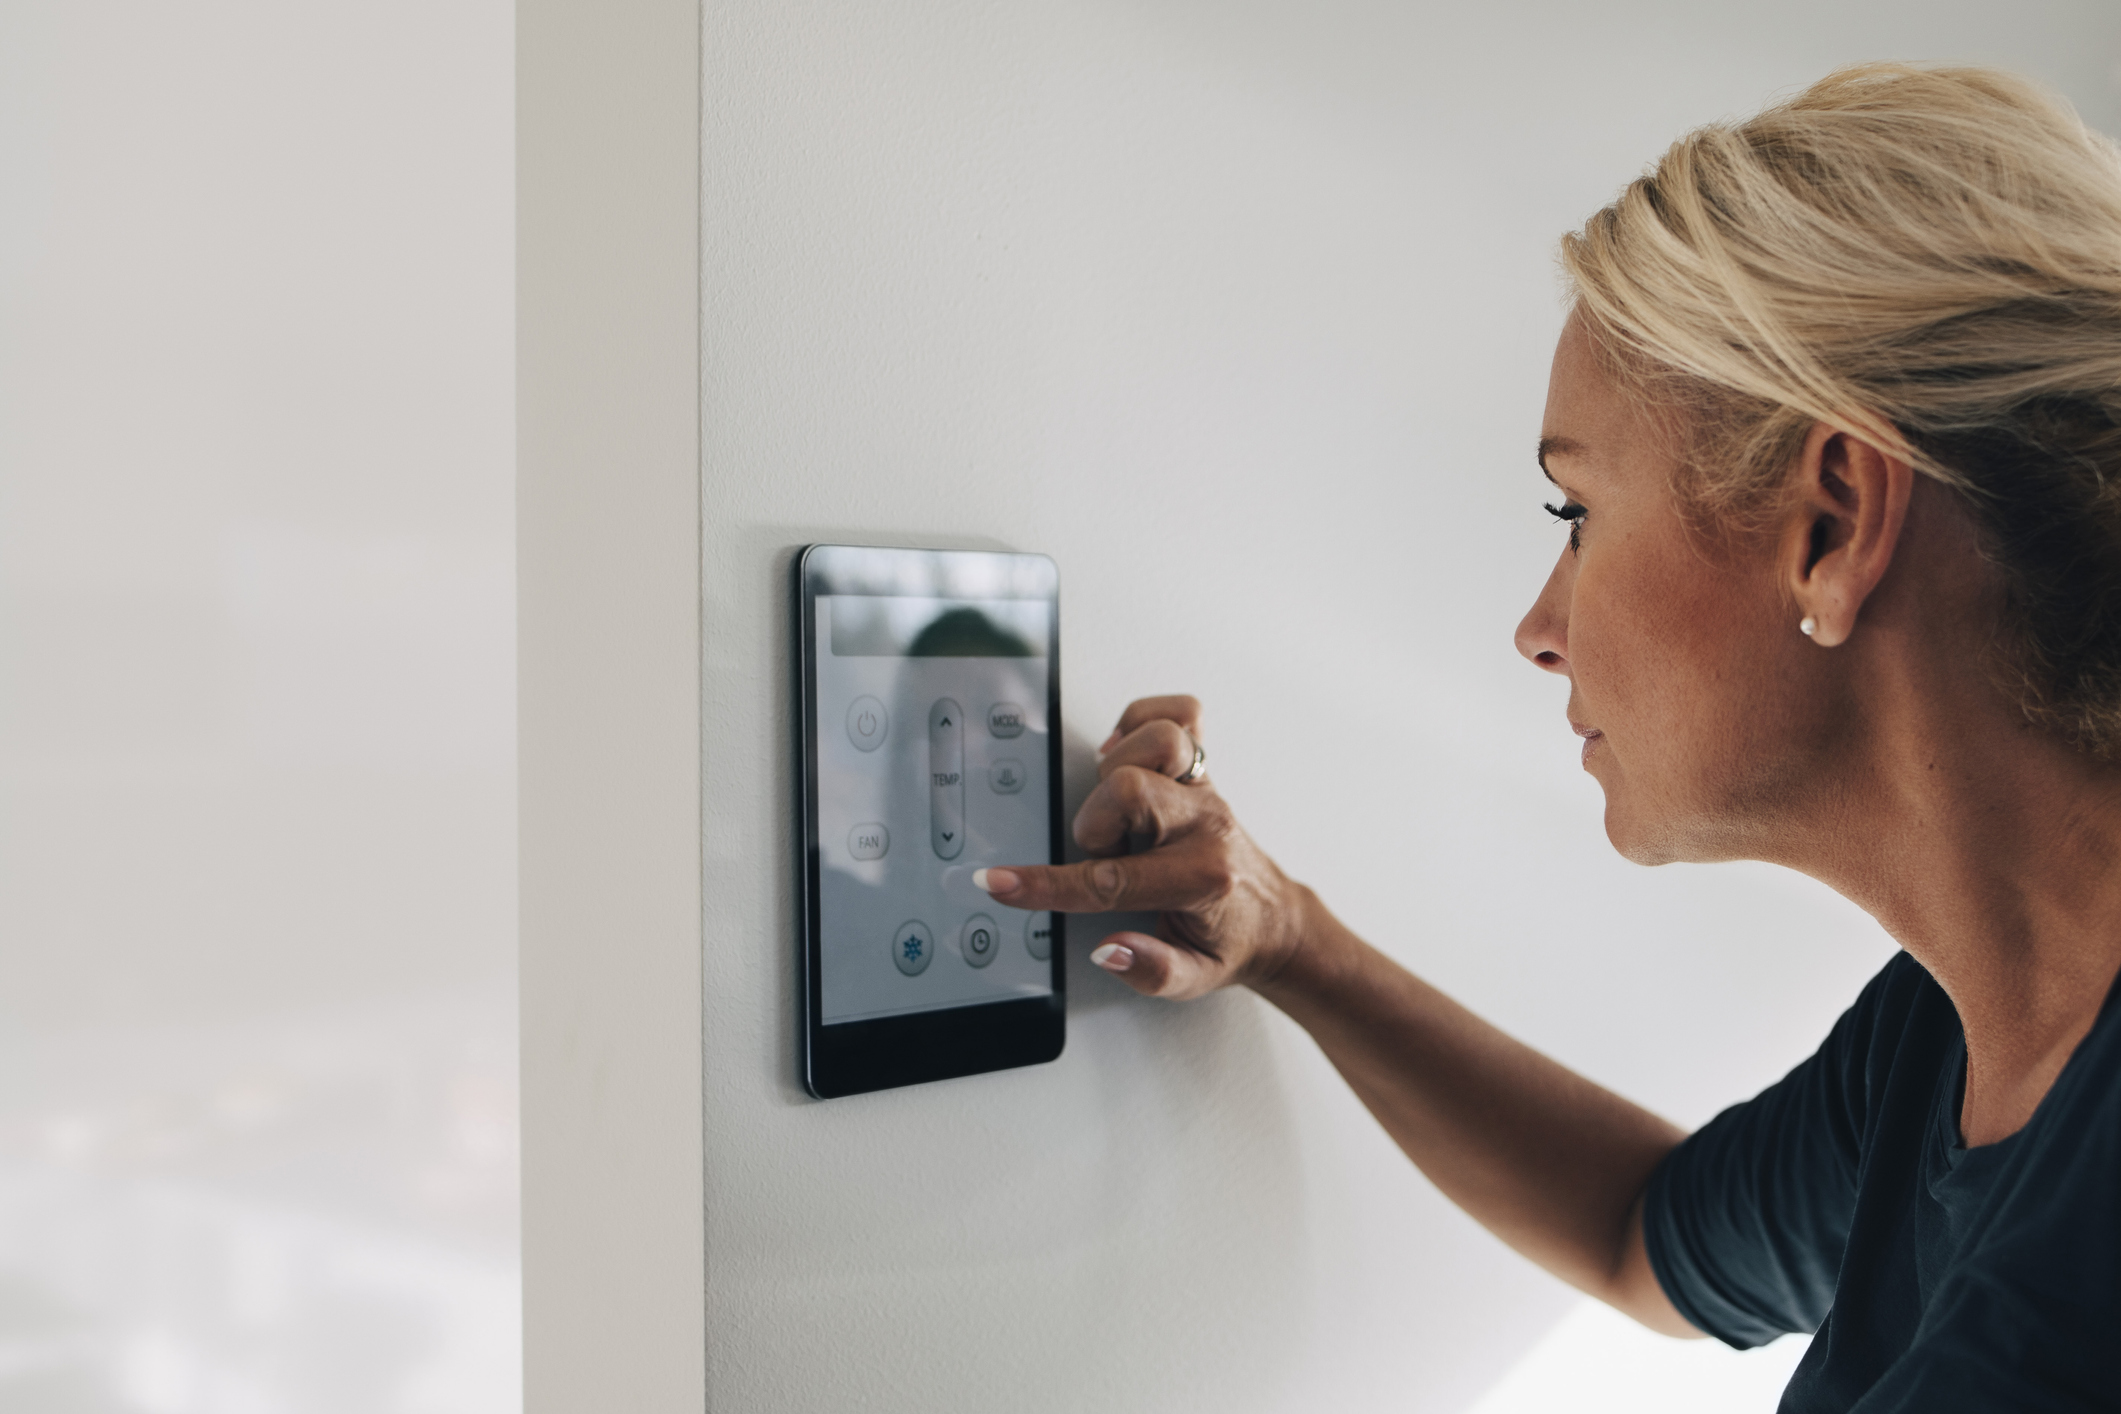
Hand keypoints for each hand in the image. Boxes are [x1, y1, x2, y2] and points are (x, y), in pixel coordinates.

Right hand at [975, 695, 1317, 998]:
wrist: (1272, 919)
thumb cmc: (1228, 941)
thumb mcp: (1194, 977)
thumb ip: (1151, 971)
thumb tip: (1109, 949)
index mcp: (1200, 879)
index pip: (1109, 881)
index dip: (1046, 884)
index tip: (1004, 884)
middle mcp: (1206, 825)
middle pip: (1128, 790)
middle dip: (1093, 824)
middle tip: (1102, 853)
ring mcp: (1206, 791)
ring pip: (1158, 740)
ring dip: (1117, 770)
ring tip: (1115, 810)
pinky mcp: (1204, 770)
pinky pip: (1182, 715)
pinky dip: (1144, 721)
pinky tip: (1125, 753)